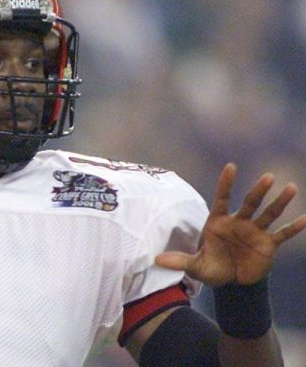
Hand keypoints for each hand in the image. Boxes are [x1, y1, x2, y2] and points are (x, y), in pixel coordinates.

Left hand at [156, 163, 305, 286]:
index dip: (226, 183)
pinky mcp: (268, 244)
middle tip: (268, 176)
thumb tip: (157, 260)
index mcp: (219, 222)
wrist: (232, 283)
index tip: (231, 166)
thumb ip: (179, 261)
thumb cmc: (212, 268)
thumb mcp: (195, 266)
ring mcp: (255, 232)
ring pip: (268, 214)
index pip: (222, 198)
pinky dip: (294, 228)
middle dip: (259, 190)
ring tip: (291, 187)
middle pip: (250, 203)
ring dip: (280, 202)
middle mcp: (239, 222)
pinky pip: (282, 234)